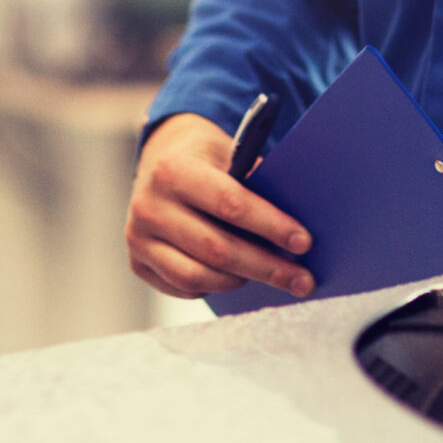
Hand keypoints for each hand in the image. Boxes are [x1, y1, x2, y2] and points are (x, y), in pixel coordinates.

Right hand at [126, 112, 315, 298]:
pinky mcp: (138, 263)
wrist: (160, 160)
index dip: (270, 226)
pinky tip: (235, 275)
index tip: (304, 242)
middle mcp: (148, 205)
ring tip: (269, 273)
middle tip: (302, 279)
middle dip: (266, 266)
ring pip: (198, 276)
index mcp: (173, 170)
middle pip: (217, 249)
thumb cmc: (207, 160)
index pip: (229, 204)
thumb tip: (296, 231)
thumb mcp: (230, 155)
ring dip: (242, 279)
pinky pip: (184, 288)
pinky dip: (215, 286)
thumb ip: (257, 185)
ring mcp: (138, 238)